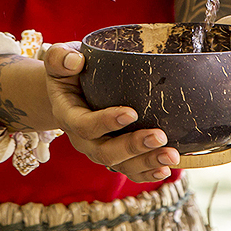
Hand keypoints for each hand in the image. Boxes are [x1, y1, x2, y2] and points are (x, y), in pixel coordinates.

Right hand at [44, 42, 178, 182]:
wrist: (69, 90)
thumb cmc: (69, 70)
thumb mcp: (59, 60)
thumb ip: (59, 58)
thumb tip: (75, 61)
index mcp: (68, 115)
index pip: (85, 125)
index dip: (107, 122)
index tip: (132, 113)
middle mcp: (83, 139)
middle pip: (105, 153)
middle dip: (133, 147)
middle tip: (159, 137)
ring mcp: (99, 149)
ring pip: (122, 165)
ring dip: (147, 162)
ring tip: (171, 156)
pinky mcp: (115, 154)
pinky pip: (130, 169)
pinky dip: (148, 172)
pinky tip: (166, 168)